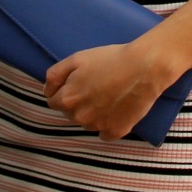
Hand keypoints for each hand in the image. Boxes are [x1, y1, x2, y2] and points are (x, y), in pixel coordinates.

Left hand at [44, 42, 172, 140]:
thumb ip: (54, 75)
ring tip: (110, 94)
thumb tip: (47, 90)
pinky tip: (118, 108)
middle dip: (78, 101)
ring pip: (88, 122)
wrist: (144, 68)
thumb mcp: (77, 58)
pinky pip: (105, 132)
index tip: (78, 81)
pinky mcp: (115, 132)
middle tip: (96, 85)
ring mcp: (97, 127)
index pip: (53, 101)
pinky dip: (108, 123)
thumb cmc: (110, 59)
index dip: (64, 90)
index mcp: (67, 100)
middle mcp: (79, 117)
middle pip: (71, 112)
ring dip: (93, 112)